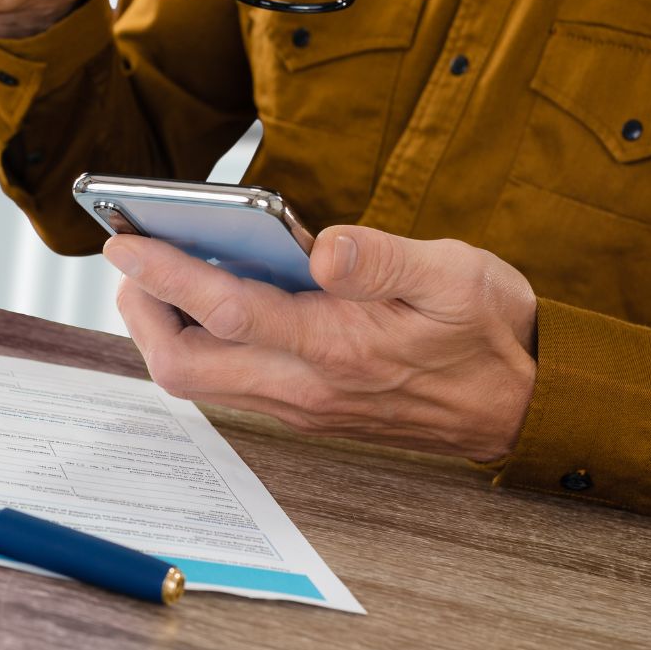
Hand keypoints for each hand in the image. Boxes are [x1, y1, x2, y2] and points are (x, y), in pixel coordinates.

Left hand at [104, 226, 539, 460]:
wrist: (526, 404)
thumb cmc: (490, 332)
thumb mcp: (454, 274)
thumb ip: (382, 260)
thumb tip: (321, 245)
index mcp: (337, 347)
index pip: (225, 313)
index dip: (165, 275)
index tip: (125, 241)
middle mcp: (307, 387)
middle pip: (186, 367)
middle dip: (142, 314)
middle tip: (130, 262)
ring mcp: (302, 404)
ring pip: (201, 381)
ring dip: (166, 331)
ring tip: (157, 276)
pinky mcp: (306, 408)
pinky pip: (231, 383)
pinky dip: (202, 343)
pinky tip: (209, 301)